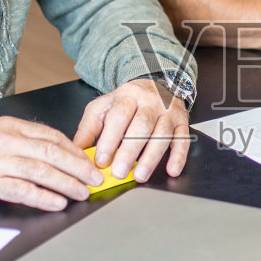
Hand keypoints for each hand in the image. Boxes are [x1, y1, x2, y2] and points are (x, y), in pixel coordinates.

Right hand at [0, 116, 100, 210]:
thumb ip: (24, 140)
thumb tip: (57, 152)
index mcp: (11, 127)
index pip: (52, 136)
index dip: (74, 150)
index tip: (89, 161)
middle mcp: (8, 142)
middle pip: (52, 153)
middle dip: (78, 167)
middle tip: (95, 178)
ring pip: (42, 171)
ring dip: (67, 183)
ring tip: (82, 192)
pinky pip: (23, 190)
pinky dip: (43, 197)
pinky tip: (57, 203)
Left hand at [73, 78, 190, 181]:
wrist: (154, 84)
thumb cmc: (127, 101)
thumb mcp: (103, 108)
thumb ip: (89, 128)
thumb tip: (78, 151)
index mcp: (127, 97)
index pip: (118, 117)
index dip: (110, 140)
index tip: (102, 160)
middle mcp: (150, 103)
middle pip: (141, 126)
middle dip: (129, 151)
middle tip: (119, 172)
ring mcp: (168, 112)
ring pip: (162, 134)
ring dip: (151, 157)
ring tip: (140, 176)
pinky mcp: (182, 122)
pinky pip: (182, 139)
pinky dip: (178, 156)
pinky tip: (171, 170)